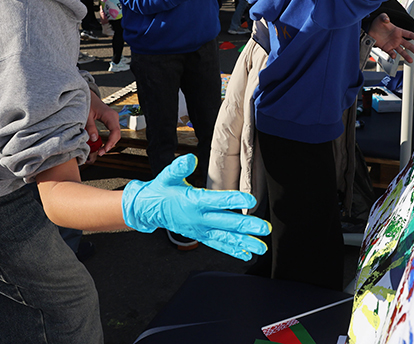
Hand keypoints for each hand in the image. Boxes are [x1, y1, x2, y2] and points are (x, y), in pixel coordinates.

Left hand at [86, 90, 119, 156]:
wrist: (88, 95)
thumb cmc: (87, 103)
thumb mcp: (86, 115)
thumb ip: (90, 127)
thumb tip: (94, 139)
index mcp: (109, 115)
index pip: (115, 132)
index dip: (110, 143)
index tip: (103, 150)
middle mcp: (114, 117)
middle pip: (117, 134)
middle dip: (110, 145)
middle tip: (100, 153)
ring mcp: (113, 118)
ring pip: (116, 134)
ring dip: (110, 143)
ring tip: (101, 150)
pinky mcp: (111, 120)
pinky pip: (113, 131)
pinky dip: (110, 139)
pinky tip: (103, 144)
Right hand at [121, 154, 269, 260]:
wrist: (149, 210)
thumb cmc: (161, 190)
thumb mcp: (167, 176)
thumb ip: (179, 167)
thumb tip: (190, 159)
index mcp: (192, 201)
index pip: (216, 201)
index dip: (234, 200)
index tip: (251, 199)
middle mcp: (198, 218)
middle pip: (226, 223)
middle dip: (247, 226)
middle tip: (264, 228)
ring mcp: (200, 230)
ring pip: (225, 238)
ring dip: (244, 242)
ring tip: (261, 247)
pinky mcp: (200, 235)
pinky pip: (218, 244)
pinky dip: (232, 250)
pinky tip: (246, 254)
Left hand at [368, 13, 413, 63]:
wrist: (369, 29)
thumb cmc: (377, 23)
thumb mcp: (381, 17)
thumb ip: (384, 17)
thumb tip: (387, 19)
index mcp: (398, 31)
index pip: (409, 34)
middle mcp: (397, 39)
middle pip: (408, 45)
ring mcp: (392, 44)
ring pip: (401, 51)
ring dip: (406, 56)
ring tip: (410, 61)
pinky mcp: (386, 48)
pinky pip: (391, 53)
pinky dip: (393, 55)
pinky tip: (394, 56)